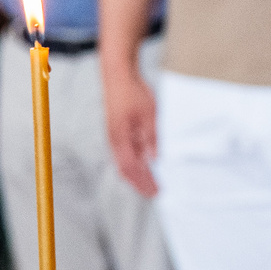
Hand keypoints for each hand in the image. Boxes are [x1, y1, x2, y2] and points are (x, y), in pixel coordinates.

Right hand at [103, 60, 158, 196]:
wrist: (118, 76)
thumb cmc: (133, 93)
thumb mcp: (149, 114)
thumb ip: (151, 137)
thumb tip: (154, 159)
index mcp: (121, 138)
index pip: (132, 167)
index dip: (144, 181)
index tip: (156, 192)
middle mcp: (115, 141)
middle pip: (126, 169)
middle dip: (140, 183)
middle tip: (154, 193)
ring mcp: (115, 137)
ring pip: (124, 163)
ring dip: (137, 175)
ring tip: (150, 183)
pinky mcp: (118, 132)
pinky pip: (124, 154)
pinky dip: (134, 164)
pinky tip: (143, 166)